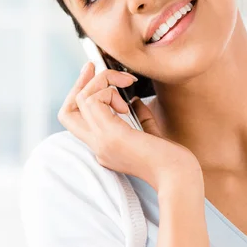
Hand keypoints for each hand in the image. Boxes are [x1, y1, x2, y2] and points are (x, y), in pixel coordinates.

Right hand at [57, 62, 202, 192]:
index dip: (79, 96)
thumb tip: (135, 100)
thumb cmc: (172, 161)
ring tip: (126, 86)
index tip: (93, 76)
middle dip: (79, 84)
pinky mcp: (112, 135)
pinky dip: (109, 89)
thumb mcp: (151, 135)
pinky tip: (127, 99)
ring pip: (81, 99)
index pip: (76, 121)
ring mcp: (101, 141)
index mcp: (105, 147)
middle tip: (94, 67)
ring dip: (102, 82)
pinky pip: (94, 101)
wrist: (179, 179)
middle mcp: (97, 145)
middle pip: (67, 111)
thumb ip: (140, 118)